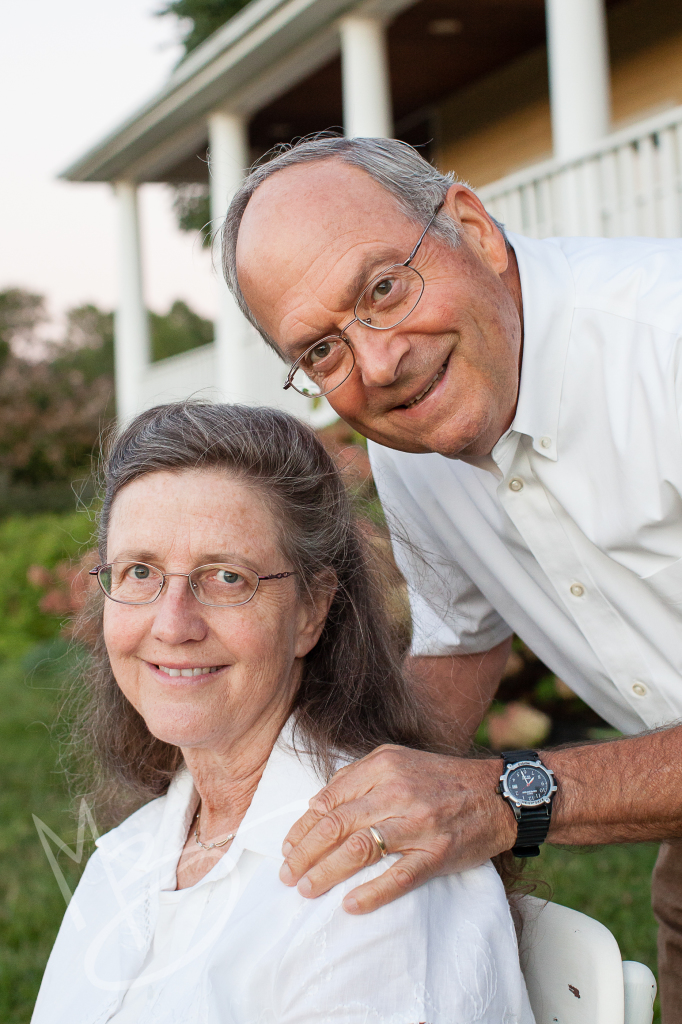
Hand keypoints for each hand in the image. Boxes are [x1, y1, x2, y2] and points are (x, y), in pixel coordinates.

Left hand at [279, 744, 516, 913]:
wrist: (498, 794)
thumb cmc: (442, 779)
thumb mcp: (398, 759)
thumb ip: (358, 776)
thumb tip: (318, 803)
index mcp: (383, 766)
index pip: (329, 799)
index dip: (302, 826)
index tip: (288, 846)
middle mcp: (398, 792)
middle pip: (336, 825)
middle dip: (304, 853)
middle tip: (287, 874)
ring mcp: (418, 824)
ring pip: (359, 851)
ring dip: (325, 873)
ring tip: (306, 889)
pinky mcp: (437, 854)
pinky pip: (398, 877)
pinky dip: (371, 894)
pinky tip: (350, 905)